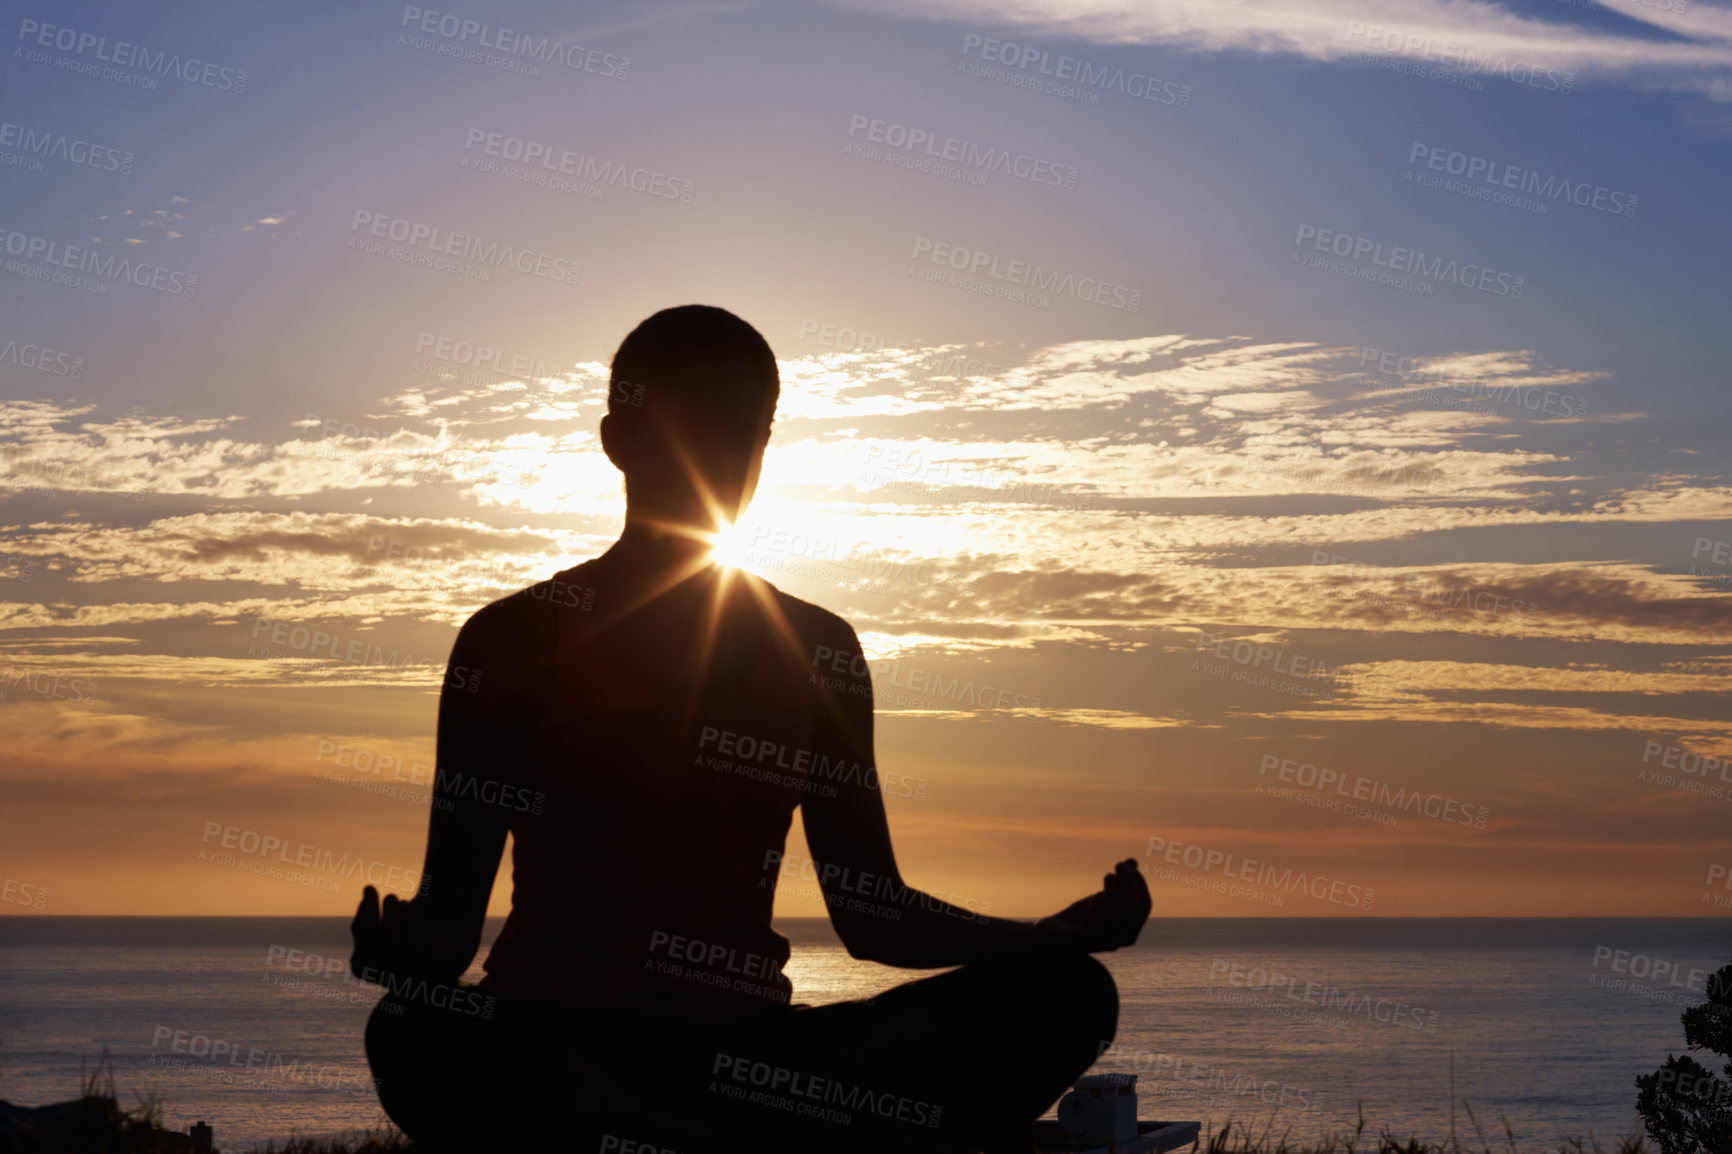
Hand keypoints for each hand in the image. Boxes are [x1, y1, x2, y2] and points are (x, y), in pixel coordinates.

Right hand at [349, 884, 438, 984]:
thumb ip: (367, 908)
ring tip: (404, 904)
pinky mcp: (428, 970)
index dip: (369, 910)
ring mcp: (406, 974)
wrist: (419, 952)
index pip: (365, 935)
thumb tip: (368, 888)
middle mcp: (381, 975)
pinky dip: (424, 930)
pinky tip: (422, 925)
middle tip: (391, 896)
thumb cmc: (389, 933)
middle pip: (387, 937)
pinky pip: (427, 946)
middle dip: (389, 911)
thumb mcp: (372, 923)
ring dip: (406, 917)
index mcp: (359, 966)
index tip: (371, 889)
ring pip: (408, 945)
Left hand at [1029, 859, 1150, 952]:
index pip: (1144, 907)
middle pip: (1133, 910)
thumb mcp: (1102, 897)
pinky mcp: (1081, 942)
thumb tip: (1132, 861)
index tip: (1128, 865)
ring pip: (1115, 918)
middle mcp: (1119, 940)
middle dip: (1128, 884)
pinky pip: (1094, 927)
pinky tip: (1095, 895)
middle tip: (1118, 865)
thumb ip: (1120, 883)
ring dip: (1113, 892)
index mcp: (1129, 931)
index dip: (1139, 883)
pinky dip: (1097, 908)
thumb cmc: (1081, 916)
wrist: (1052, 935)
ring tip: (1108, 876)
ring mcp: (1101, 943)